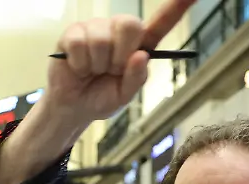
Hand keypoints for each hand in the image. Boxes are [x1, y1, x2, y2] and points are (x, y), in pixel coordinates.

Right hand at [44, 0, 195, 124]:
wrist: (73, 107)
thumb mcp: (124, 96)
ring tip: (92, 71)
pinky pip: (80, 43)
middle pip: (129, 25)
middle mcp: (118, 31)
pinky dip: (79, 64)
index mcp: (138, 45)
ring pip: (101, 39)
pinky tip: (78, 68)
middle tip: (111, 70)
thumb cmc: (102, 97)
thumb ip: (136, 79)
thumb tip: (140, 56)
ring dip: (97, 64)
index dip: (176, 8)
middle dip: (119, 55)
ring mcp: (95, 28)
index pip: (161, 23)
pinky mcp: (73, 33)